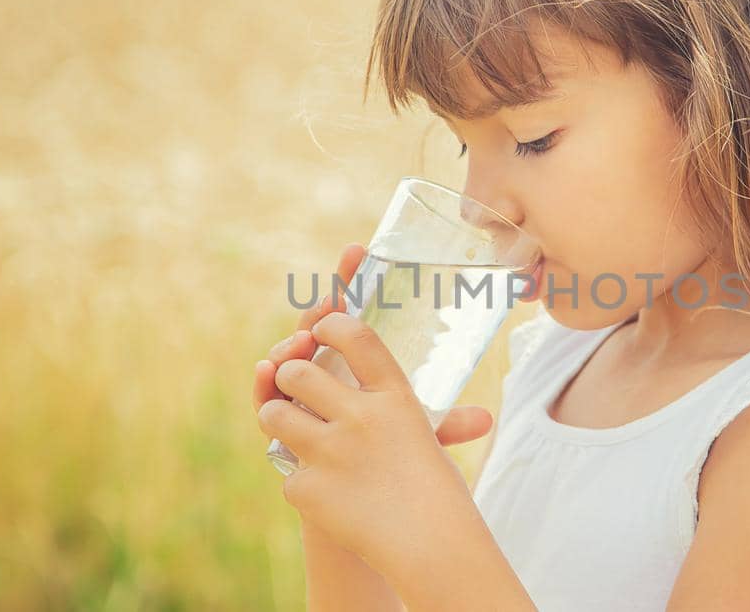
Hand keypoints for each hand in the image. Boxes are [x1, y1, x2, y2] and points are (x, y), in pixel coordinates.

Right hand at [252, 242, 493, 445]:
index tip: (358, 250)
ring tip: (303, 338)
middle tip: (332, 300)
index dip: (352, 279)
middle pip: (315, 326)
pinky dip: (261, 380)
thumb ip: (447, 424)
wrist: (360, 498)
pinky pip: (264, 393)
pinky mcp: (279, 416)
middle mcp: (322, 367)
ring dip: (292, 342)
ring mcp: (297, 389)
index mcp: (354, 360)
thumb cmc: (387, 456)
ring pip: (288, 356)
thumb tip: (487, 418)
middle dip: (320, 310)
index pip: (351, 312)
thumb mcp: (417, 436)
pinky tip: (264, 368)